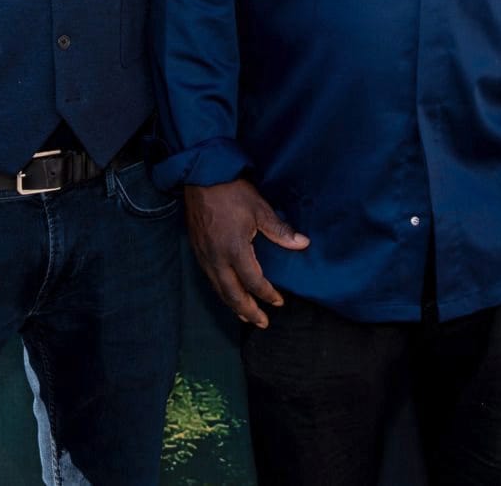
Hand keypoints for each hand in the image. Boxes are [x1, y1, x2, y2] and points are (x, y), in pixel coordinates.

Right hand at [183, 180, 309, 327]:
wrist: (201, 177)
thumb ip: (280, 231)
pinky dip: (221, 291)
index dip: (267, 294)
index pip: (253, 282)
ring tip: (245, 315)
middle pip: (232, 294)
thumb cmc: (232, 192)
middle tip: (262, 323)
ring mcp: (204, 255)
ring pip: (218, 289)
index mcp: (234, 250)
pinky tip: (228, 292)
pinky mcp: (197, 249)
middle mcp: (217, 258)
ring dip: (233, 305)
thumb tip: (303, 244)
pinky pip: (209, 278)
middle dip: (248, 311)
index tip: (279, 302)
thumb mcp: (260, 209)